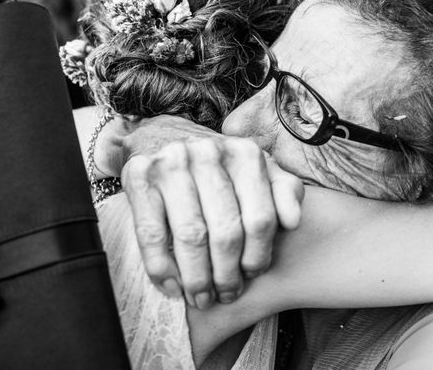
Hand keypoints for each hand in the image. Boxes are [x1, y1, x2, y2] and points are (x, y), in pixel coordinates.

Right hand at [120, 116, 303, 308]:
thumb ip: (284, 191)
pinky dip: (162, 267)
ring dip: (197, 277)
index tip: (252, 274)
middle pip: (225, 231)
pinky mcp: (138, 175)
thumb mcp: (258, 172)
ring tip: (202, 296)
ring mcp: (171, 162)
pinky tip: (173, 286)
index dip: (258, 256)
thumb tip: (293, 221)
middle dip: (227, 274)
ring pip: (190, 235)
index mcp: (245, 153)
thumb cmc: (220, 167)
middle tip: (226, 294)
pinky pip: (151, 233)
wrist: (165, 136)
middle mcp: (208, 153)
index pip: (260, 219)